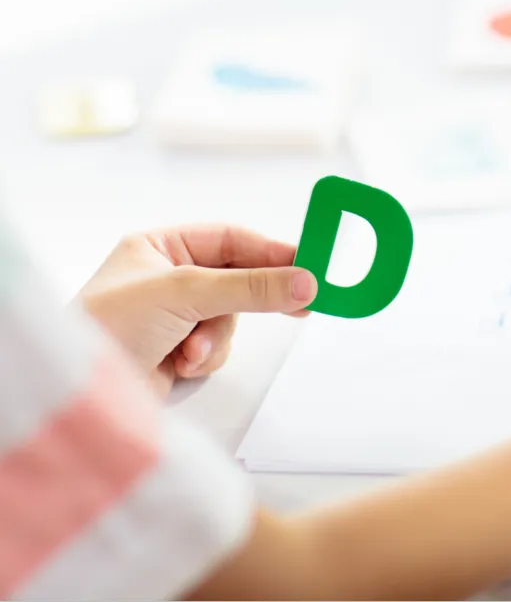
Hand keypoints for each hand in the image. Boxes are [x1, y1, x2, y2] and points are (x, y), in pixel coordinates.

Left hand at [75, 224, 317, 396]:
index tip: (310, 265)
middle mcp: (167, 278)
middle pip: (238, 280)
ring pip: (231, 318)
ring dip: (216, 337)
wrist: (77, 391)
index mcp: (160, 247)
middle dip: (255, 297)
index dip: (272, 252)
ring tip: (190, 350)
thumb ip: (250, 287)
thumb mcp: (186, 292)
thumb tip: (306, 281)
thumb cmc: (109, 324)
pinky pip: (218, 347)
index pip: (231, 240)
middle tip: (303, 302)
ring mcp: (173, 316)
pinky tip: (178, 364)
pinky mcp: (177, 350)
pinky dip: (205, 357)